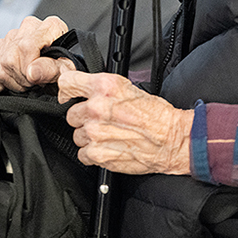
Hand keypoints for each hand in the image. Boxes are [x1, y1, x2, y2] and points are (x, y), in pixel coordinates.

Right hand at [0, 15, 74, 92]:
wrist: (55, 71)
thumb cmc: (63, 68)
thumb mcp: (65, 71)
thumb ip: (51, 70)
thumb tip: (32, 72)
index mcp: (48, 26)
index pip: (27, 46)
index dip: (31, 68)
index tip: (38, 78)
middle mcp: (27, 27)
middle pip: (12, 59)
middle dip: (24, 79)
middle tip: (36, 81)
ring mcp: (9, 37)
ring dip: (14, 82)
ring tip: (28, 79)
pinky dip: (1, 84)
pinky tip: (16, 78)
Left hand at [58, 71, 192, 175]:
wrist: (172, 139)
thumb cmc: (156, 115)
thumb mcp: (129, 87)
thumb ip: (101, 87)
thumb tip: (83, 87)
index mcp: (104, 86)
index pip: (66, 83)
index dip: (67, 90)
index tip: (70, 96)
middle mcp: (97, 107)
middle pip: (71, 113)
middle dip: (84, 118)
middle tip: (102, 120)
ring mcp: (95, 132)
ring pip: (76, 134)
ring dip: (89, 137)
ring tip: (109, 135)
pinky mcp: (97, 153)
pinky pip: (83, 153)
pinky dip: (93, 154)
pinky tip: (109, 147)